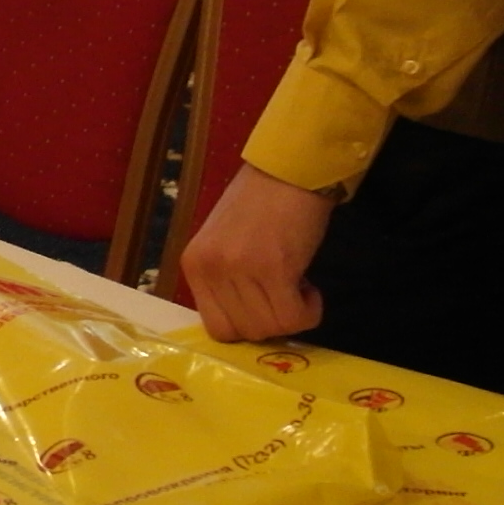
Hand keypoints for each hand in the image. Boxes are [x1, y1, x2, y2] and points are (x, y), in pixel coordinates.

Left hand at [178, 166, 336, 340]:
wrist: (289, 172)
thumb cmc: (260, 204)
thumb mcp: (224, 244)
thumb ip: (225, 281)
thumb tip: (244, 323)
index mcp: (194, 265)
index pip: (216, 328)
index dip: (247, 326)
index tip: (265, 307)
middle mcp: (210, 269)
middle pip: (244, 332)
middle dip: (272, 321)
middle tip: (284, 292)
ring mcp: (239, 269)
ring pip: (270, 328)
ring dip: (292, 315)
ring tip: (297, 283)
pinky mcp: (273, 268)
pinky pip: (294, 317)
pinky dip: (309, 311)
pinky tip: (309, 287)